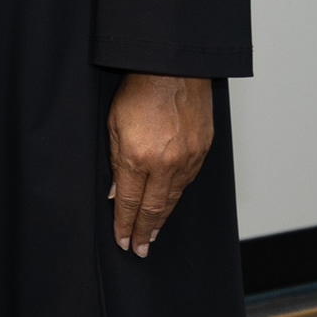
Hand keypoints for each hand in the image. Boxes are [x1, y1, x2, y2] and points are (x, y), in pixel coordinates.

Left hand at [107, 73, 214, 256]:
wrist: (175, 68)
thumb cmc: (140, 89)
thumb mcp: (114, 125)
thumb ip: (116, 162)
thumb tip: (117, 192)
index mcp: (139, 157)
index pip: (130, 203)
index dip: (126, 225)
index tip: (124, 241)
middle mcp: (166, 163)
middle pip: (154, 208)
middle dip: (145, 231)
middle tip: (141, 249)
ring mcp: (188, 158)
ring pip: (174, 198)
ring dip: (162, 218)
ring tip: (154, 233)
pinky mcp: (203, 150)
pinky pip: (188, 180)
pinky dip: (177, 195)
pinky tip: (170, 202)